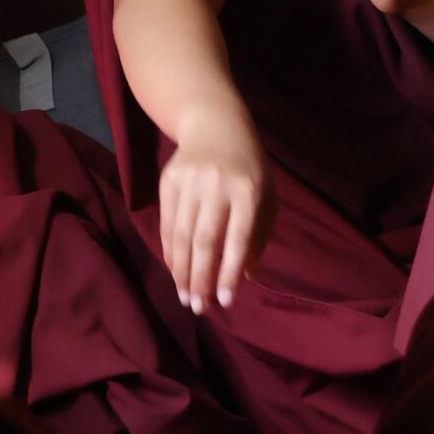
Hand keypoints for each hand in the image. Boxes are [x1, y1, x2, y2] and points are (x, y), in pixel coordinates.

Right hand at [157, 106, 269, 313]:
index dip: (229, 272)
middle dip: (200, 279)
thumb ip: (258, 236)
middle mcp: (217, 185)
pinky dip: (170, 251)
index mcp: (248, 190)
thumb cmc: (249, 168)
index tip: (224, 302)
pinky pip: (167, 223)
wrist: (216, 125)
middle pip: (204, 241)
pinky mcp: (169, 180)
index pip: (237, 239)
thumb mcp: (267, 197)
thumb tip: (246, 277)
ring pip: (181, 235)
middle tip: (198, 308)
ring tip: (184, 296)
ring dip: (181, 271)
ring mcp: (189, 181)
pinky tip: (175, 270)